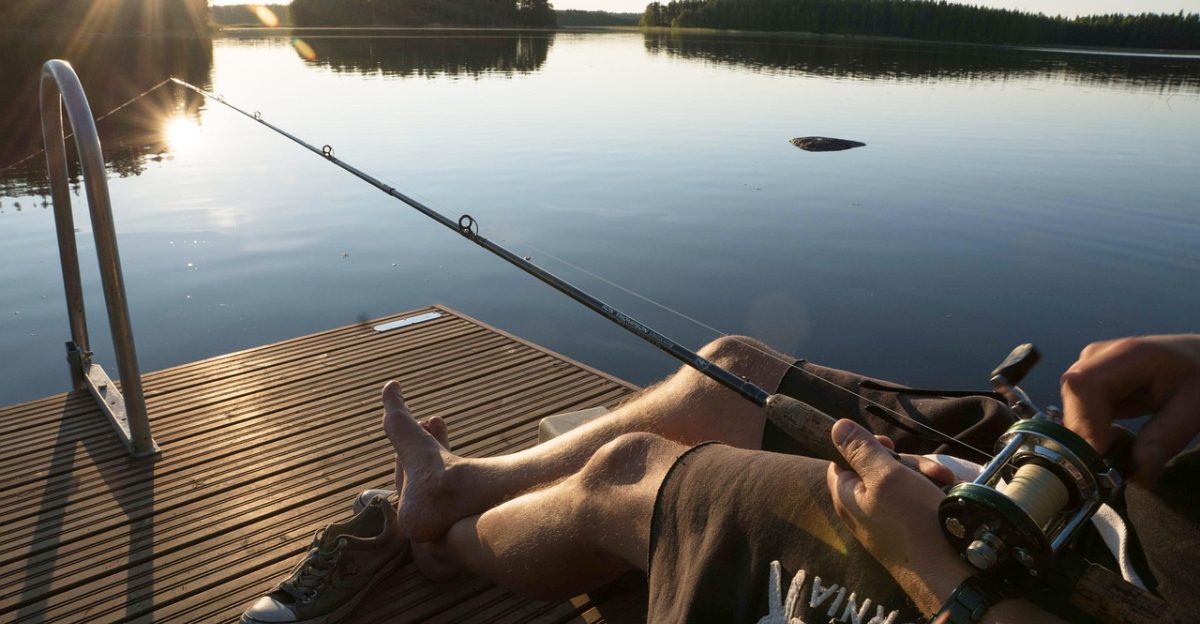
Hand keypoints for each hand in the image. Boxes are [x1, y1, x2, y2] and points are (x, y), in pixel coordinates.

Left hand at [825, 419, 971, 614]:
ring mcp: (885, 521)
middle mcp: (862, 509)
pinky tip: (947, 496)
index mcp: (846, 495)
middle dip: (906, 462)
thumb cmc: (914, 522)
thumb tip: (836, 427)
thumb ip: (860, 450)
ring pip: (901, 483)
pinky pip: (915, 502)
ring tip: (945, 482)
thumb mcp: (885, 476)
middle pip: (877, 468)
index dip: (863, 446)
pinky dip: (931, 493)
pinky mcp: (908, 530)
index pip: (842, 460)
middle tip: (929, 470)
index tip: (888, 445)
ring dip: (924, 476)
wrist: (950, 572)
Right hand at [1060, 334, 1199, 480]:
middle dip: (1085, 437)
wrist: (1198, 359)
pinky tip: (1115, 441)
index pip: (1084, 385)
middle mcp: (1099, 356)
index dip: (1083, 422)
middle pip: (1072, 399)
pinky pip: (1078, 411)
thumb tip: (1135, 476)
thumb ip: (1165, 439)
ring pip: (1070, 408)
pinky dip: (1091, 432)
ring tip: (1119, 455)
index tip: (1099, 459)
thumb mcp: (1195, 409)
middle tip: (1112, 469)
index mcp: (1128, 354)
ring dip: (1087, 437)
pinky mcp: (1089, 382)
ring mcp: (1089, 367)